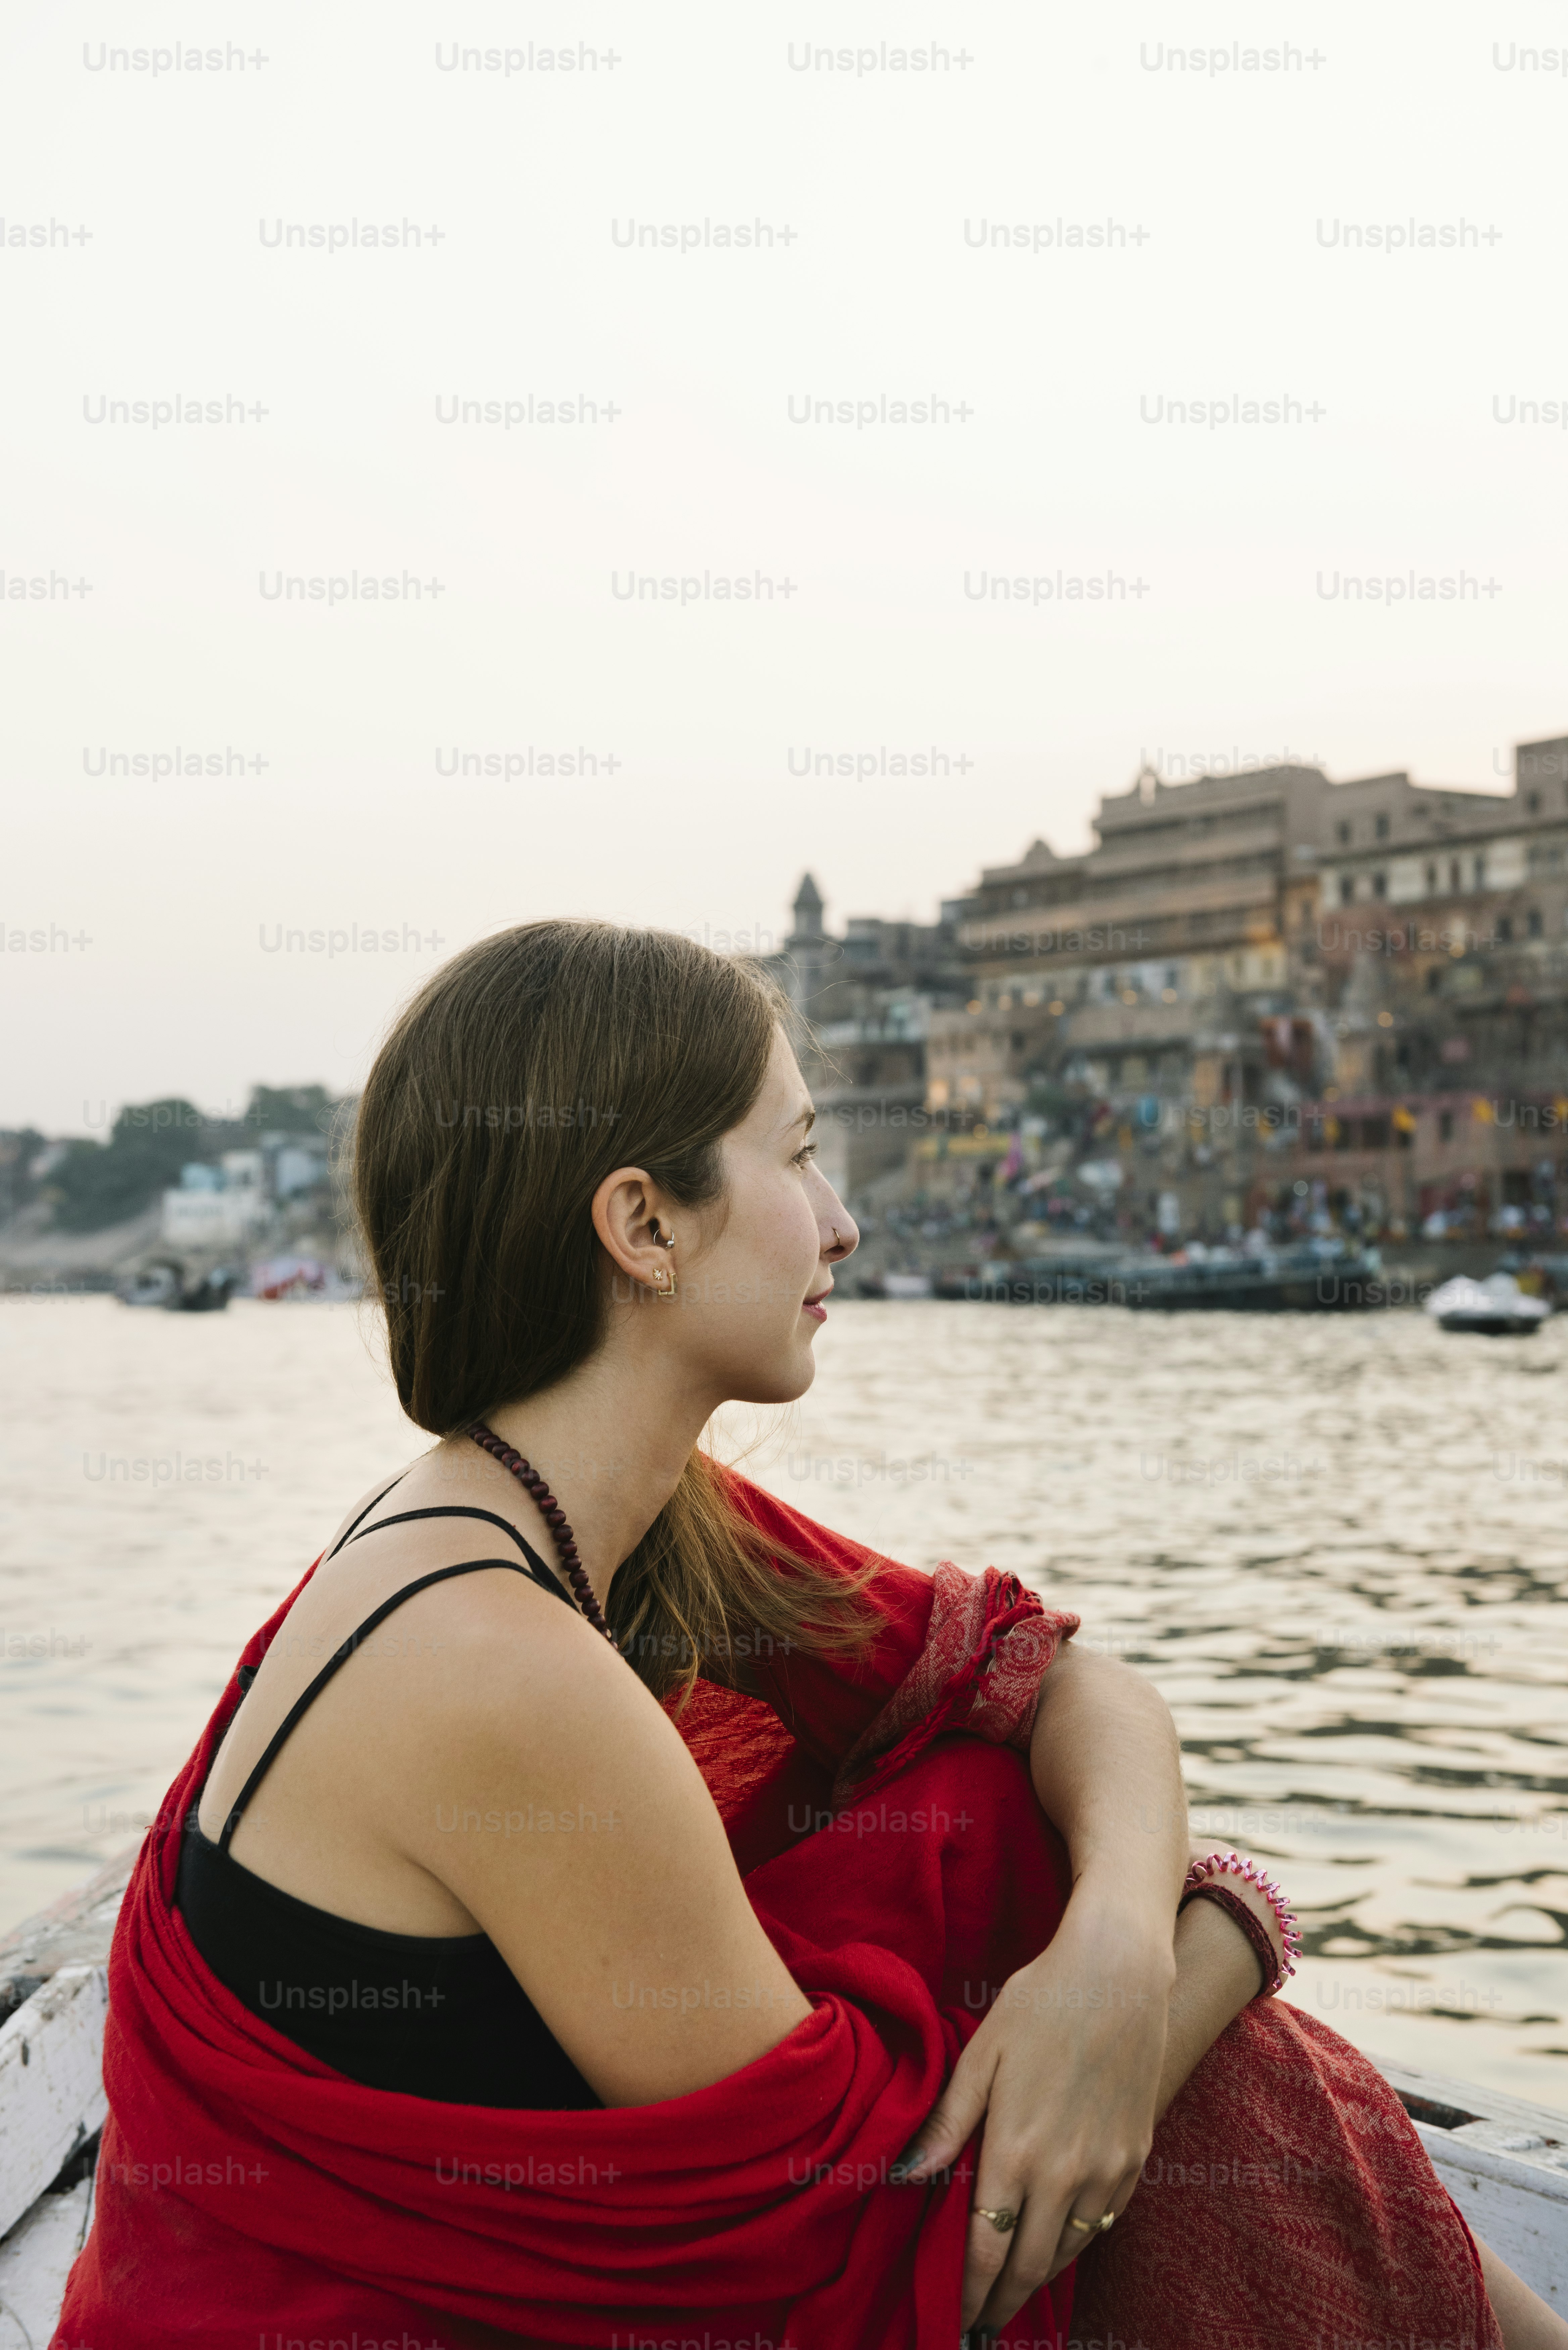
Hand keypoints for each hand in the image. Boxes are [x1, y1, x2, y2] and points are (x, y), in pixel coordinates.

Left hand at [896, 1900, 1174, 2332]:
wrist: (1118, 1974)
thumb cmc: (1039, 2004)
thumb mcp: (980, 2056)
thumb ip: (948, 2125)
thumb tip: (908, 2178)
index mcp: (1017, 2150)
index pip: (985, 2247)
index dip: (966, 2291)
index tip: (951, 2318)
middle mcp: (1064, 2173)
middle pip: (1028, 2264)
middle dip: (1000, 2302)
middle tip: (978, 2325)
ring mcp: (1106, 2169)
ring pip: (1067, 2251)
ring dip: (1038, 2279)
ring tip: (1011, 2296)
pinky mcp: (1135, 2157)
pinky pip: (1103, 2222)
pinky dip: (1075, 2244)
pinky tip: (1057, 2246)